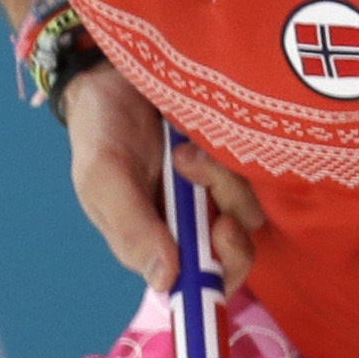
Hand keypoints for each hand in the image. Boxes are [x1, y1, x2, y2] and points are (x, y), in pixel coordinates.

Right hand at [61, 65, 265, 294]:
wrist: (117, 73)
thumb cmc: (101, 131)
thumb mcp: (104, 180)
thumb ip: (132, 229)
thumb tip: (165, 283)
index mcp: (155, 245)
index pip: (198, 284)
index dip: (218, 273)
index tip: (219, 234)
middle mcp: (191, 229)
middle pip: (234, 255)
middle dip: (229, 227)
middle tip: (205, 191)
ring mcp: (216, 199)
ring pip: (247, 213)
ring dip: (222, 181)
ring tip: (185, 150)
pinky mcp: (235, 168)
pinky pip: (257, 178)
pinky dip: (234, 159)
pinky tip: (203, 137)